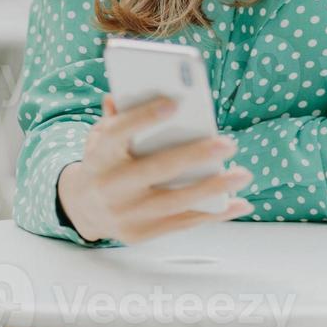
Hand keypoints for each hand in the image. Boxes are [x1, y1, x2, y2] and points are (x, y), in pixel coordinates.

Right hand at [57, 94, 253, 244]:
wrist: (83, 208)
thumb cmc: (105, 161)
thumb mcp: (102, 135)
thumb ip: (118, 116)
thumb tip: (125, 93)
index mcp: (99, 155)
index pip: (118, 133)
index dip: (144, 118)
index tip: (173, 103)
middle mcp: (111, 186)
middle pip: (156, 170)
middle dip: (195, 156)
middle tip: (228, 144)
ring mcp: (126, 213)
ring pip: (176, 201)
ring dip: (214, 188)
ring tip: (243, 174)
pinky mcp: (141, 233)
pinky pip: (183, 223)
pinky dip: (214, 214)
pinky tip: (240, 203)